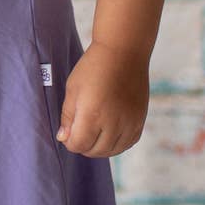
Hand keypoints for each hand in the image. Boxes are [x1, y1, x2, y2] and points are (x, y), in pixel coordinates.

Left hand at [55, 40, 149, 156]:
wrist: (123, 53)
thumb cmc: (93, 68)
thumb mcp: (73, 89)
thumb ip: (67, 116)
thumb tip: (64, 138)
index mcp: (92, 114)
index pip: (79, 145)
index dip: (69, 142)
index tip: (67, 133)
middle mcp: (113, 123)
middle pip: (95, 151)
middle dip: (83, 145)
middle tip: (78, 132)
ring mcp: (129, 123)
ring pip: (112, 150)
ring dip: (99, 147)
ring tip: (92, 132)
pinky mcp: (140, 121)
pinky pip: (127, 144)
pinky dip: (116, 144)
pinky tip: (108, 133)